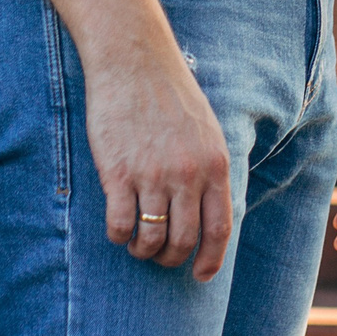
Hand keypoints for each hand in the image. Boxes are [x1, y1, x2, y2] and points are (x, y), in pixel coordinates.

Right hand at [89, 47, 235, 280]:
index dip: (210, 260)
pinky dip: (118, 235)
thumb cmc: (169, 93)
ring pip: (151, 239)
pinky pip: (119, 224)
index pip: (219, 229)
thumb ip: (210, 170)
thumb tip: (209, 213)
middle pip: (183, 241)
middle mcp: (188, 174)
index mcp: (214, 164)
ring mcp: (152, 174)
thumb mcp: (207, 130)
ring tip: (136, 242)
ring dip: (143, 250)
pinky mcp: (118, 172)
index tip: (199, 275)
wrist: (133, 60)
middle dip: (170, 259)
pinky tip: (116, 228)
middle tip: (158, 255)